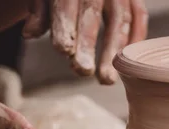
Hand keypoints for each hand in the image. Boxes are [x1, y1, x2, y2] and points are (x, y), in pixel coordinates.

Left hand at [22, 0, 147, 84]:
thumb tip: (28, 34)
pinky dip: (135, 39)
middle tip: (82, 70)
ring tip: (106, 80)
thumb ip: (39, 12)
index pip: (67, 2)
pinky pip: (139, 17)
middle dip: (88, 43)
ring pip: (119, 20)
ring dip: (113, 51)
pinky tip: (127, 64)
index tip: (63, 51)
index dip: (65, 25)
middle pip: (92, 13)